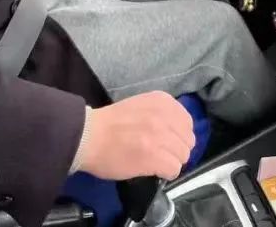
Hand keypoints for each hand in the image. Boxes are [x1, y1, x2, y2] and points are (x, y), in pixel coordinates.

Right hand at [77, 91, 194, 180]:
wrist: (88, 136)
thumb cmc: (109, 123)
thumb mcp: (140, 106)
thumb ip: (160, 114)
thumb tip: (176, 133)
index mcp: (162, 101)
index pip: (187, 123)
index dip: (178, 135)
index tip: (167, 141)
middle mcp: (164, 116)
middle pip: (188, 141)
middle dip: (176, 150)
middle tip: (161, 154)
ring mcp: (160, 136)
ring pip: (183, 156)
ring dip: (171, 162)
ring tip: (155, 162)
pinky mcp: (154, 157)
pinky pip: (174, 169)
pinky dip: (166, 173)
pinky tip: (153, 170)